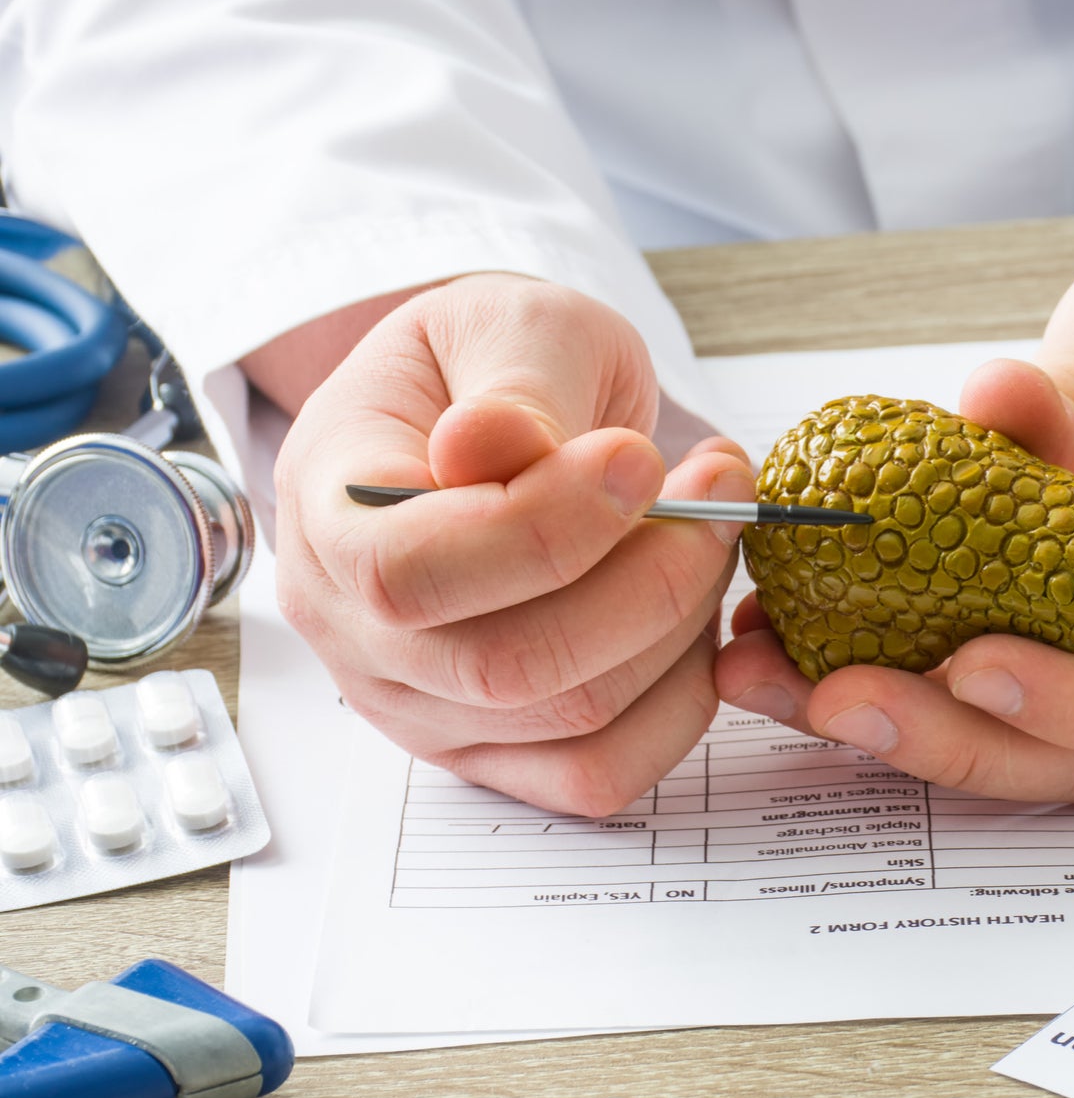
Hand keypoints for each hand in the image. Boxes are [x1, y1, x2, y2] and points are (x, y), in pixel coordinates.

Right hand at [270, 273, 756, 814]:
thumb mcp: (505, 324)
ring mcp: (419, 706)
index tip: (641, 458)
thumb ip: (512, 384)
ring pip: (572, 718)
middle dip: (650, 578)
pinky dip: (679, 704)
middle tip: (721, 488)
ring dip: (679, 625)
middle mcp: (352, 632)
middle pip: (506, 666)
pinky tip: (697, 616)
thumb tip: (493, 446)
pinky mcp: (494, 751)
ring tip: (712, 531)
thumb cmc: (492, 365)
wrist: (491, 412)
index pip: (409, 570)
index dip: (545, 527)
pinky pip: (598, 773)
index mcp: (326, 512)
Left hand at [715, 214, 1073, 802]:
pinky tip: (793, 655)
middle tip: (837, 699)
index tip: (973, 665)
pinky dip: (893, 685)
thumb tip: (996, 401)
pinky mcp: (1056, 638)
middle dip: (958, 740)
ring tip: (782, 686)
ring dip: (905, 732)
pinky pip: (981, 690)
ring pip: (1026, 744)